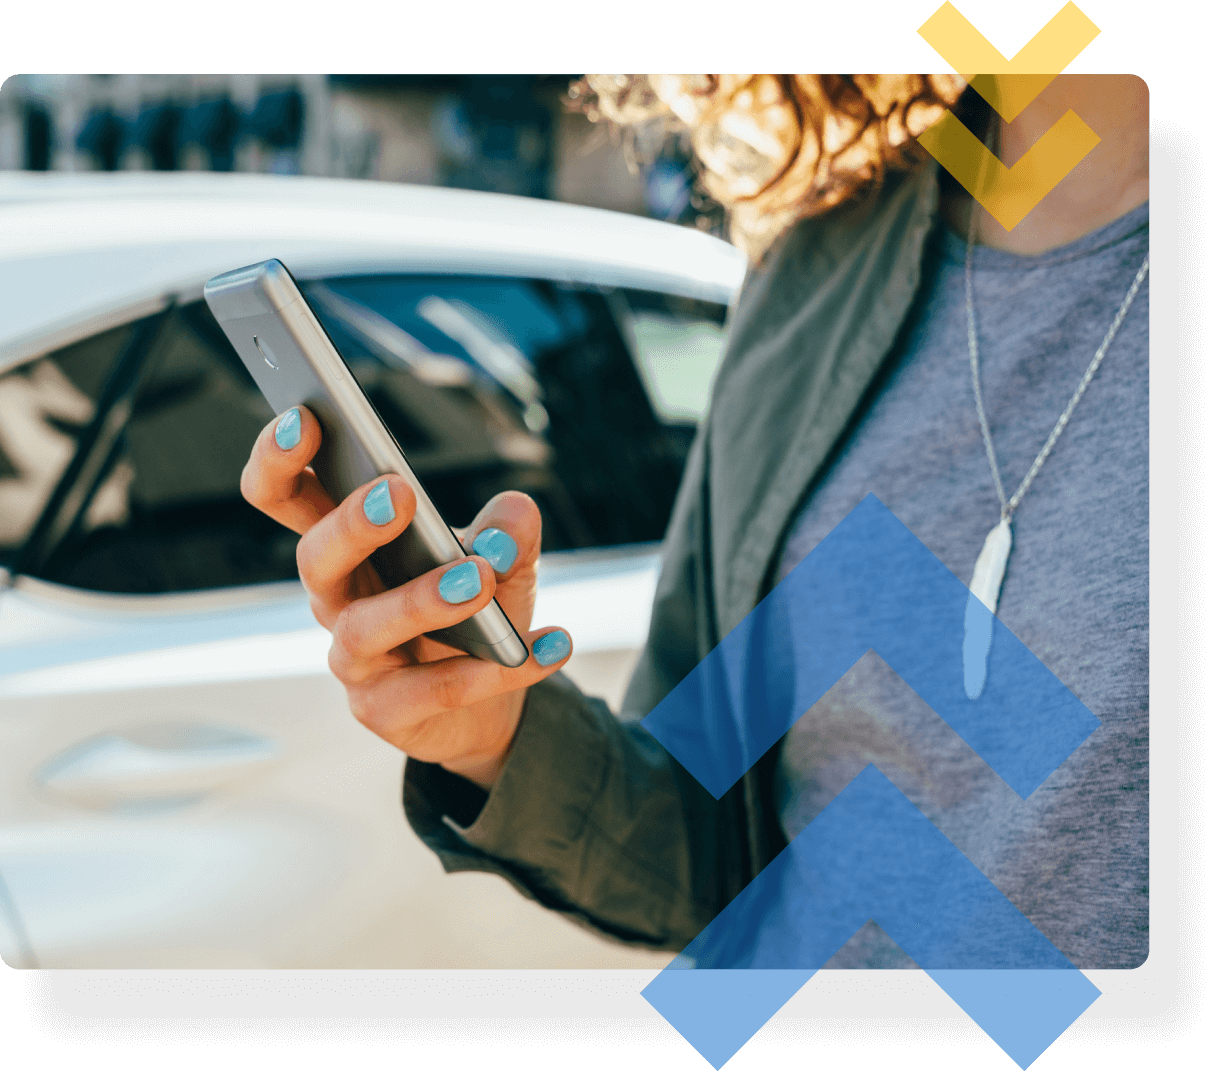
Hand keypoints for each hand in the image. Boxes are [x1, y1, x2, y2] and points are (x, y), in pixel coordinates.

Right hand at [240, 405, 572, 789]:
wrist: (491, 697)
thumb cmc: (476, 608)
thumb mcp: (501, 558)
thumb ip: (508, 531)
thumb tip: (514, 518)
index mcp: (348, 544)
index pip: (288, 496)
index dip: (281, 459)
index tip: (306, 418)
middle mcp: (337, 598)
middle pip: (314, 558)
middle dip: (350, 524)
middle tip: (397, 493)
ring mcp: (354, 660)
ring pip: (365, 628)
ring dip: (421, 599)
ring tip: (477, 578)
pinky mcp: (384, 711)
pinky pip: (434, 691)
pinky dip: (494, 668)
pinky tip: (549, 644)